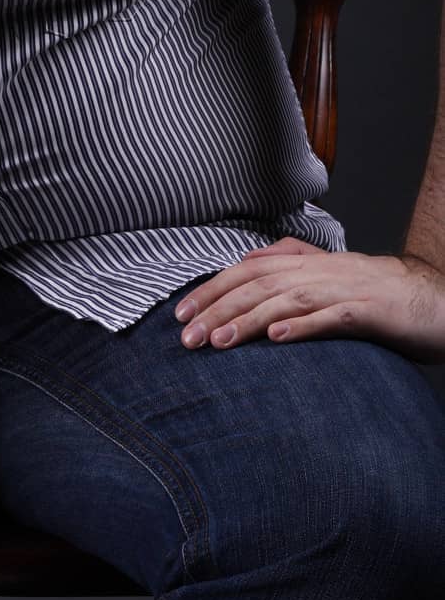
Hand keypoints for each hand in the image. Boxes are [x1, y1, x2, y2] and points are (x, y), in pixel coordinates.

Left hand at [173, 237, 444, 363]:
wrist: (434, 299)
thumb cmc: (376, 291)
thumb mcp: (327, 273)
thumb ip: (290, 263)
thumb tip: (248, 259)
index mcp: (305, 263)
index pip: (246, 271)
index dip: (211, 290)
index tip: (180, 313)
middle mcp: (319, 272)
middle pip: (258, 286)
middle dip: (217, 309)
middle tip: (186, 337)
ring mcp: (343, 291)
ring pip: (286, 300)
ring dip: (248, 320)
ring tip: (218, 341)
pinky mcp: (368, 312)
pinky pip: (331, 318)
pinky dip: (302, 327)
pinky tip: (276, 339)